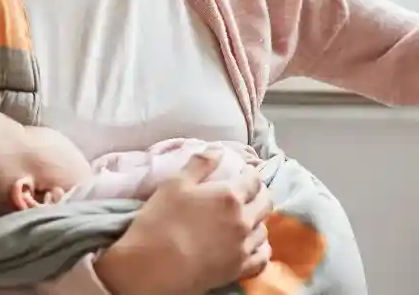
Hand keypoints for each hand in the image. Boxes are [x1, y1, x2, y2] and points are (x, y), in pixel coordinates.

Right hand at [94, 149, 272, 294]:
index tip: (244, 172)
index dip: (250, 173)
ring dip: (258, 219)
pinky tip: (253, 244)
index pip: (253, 179)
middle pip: (265, 202)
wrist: (153, 268)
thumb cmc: (160, 221)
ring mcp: (243, 246)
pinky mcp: (238, 269)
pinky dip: (261, 247)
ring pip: (264, 228)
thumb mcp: (175, 184)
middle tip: (249, 192)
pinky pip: (262, 257)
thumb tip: (219, 150)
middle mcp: (243, 220)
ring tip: (248, 218)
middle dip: (259, 193)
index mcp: (230, 196)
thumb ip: (200, 164)